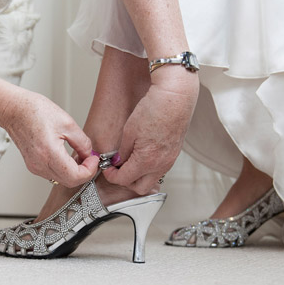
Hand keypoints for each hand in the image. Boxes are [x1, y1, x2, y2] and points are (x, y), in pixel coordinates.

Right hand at [0, 86, 98, 186]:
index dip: (90, 170)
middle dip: (84, 172)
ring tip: (79, 155)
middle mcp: (40, 164)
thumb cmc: (35, 111)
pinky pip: (53, 174)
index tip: (94, 160)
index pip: (76, 177)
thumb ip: (82, 142)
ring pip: (62, 179)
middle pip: (70, 182)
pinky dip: (64, 169)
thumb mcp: (68, 123)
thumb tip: (90, 154)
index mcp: (49, 154)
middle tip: (90, 159)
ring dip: (74, 172)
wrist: (14, 110)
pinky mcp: (32, 165)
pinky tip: (67, 156)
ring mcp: (35, 166)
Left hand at [104, 68, 198, 193]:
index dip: (112, 176)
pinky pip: (160, 168)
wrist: (176, 97)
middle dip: (126, 181)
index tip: (108, 169)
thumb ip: (123, 151)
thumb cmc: (155, 109)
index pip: (124, 180)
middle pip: (140, 187)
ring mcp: (170, 160)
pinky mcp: (174, 153)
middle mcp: (160, 165)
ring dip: (139, 174)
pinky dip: (150, 167)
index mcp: (146, 161)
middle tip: (118, 169)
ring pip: (152, 179)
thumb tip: (118, 161)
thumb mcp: (129, 130)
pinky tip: (143, 153)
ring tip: (130, 160)